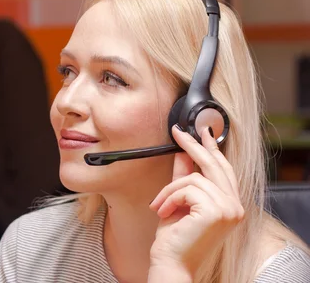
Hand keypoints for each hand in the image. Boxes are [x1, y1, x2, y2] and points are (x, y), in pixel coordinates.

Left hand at [147, 125, 244, 280]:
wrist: (171, 263)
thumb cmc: (175, 238)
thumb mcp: (179, 202)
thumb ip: (184, 178)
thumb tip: (182, 153)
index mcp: (231, 205)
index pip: (224, 169)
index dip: (212, 148)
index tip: (201, 131)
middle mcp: (235, 207)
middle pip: (214, 166)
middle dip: (193, 146)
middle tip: (177, 132)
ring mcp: (229, 209)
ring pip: (193, 177)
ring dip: (170, 190)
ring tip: (160, 206)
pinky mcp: (216, 211)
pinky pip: (186, 187)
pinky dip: (169, 197)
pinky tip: (163, 212)